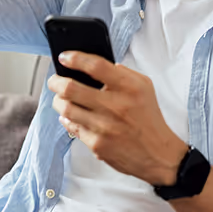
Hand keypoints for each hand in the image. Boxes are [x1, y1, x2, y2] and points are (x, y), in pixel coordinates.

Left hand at [47, 51, 188, 185]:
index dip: (75, 58)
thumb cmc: (149, 118)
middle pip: (71, 88)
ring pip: (66, 108)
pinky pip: (72, 127)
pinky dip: (67, 120)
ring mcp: (104, 126)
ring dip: (58, 101)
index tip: (64, 57)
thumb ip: (122, 72)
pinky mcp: (97, 144)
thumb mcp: (144, 86)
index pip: (95, 66)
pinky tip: (70, 116)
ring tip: (60, 99)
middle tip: (54, 81)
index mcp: (128, 87)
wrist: (158, 154)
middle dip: (55, 82)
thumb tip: (94, 65)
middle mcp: (115, 106)